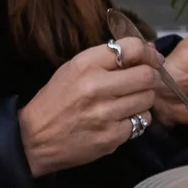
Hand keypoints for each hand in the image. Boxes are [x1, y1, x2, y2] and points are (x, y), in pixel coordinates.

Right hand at [18, 39, 172, 174]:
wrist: (33, 138)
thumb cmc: (56, 100)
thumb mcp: (74, 68)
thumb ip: (107, 59)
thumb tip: (147, 49)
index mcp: (86, 64)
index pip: (132, 48)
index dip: (149, 52)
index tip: (153, 58)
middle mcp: (97, 86)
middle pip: (147, 75)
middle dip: (152, 77)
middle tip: (147, 81)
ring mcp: (105, 114)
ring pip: (147, 99)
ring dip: (144, 99)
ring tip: (130, 101)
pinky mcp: (111, 137)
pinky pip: (141, 122)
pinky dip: (137, 119)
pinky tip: (122, 119)